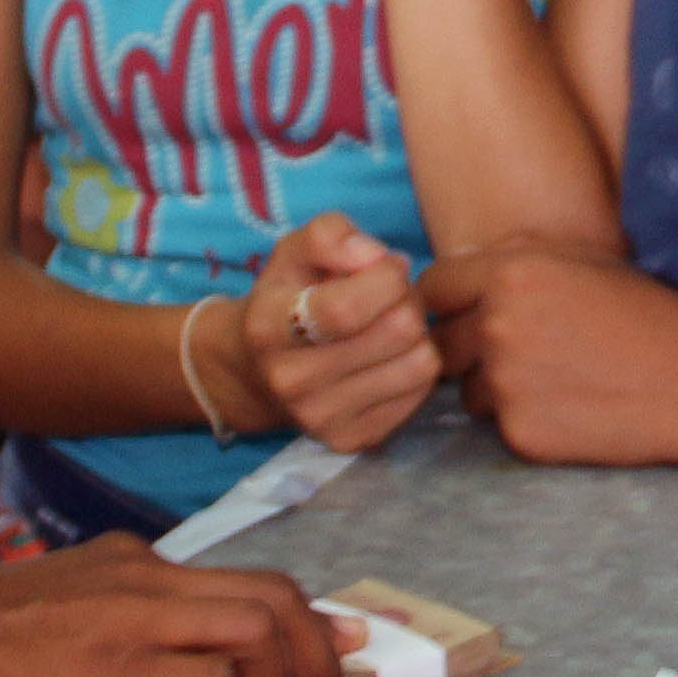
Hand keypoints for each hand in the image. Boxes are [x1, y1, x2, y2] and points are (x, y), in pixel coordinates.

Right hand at [0, 538, 353, 676]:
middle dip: (320, 653)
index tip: (343, 642)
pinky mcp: (126, 669)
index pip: (243, 578)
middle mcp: (148, 577)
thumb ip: (118, 626)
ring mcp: (140, 619)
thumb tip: (166, 671)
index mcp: (132, 563)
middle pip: (275, 597)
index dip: (306, 615)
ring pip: (261, 634)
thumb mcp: (58, 614)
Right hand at [243, 211, 440, 451]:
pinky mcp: (352, 440)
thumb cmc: (288, 297)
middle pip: (397, 331)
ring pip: (420, 363)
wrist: (256, 371)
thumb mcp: (295, 251)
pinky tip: (390, 358)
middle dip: (407, 300)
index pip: (346, 307)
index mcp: (270, 328)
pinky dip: (415, 367)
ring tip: (392, 325)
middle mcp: (291, 381)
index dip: (386, 277)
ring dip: (418, 335)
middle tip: (393, 296)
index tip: (387, 266)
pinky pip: (421, 393)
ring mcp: (321, 418)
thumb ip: (332, 236)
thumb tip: (377, 258)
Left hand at [421, 242, 677, 464]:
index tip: (466, 312)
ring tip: (556, 381)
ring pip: (469, 390)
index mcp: (510, 274)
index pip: (434, 288)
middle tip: (523, 353)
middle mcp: (497, 326)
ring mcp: (505, 384)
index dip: (449, 301)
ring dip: (495, 388)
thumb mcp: (588, 261)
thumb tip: (467, 268)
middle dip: (470, 348)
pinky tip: (571, 409)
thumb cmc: (650, 316)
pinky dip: (526, 420)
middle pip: (443, 343)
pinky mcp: (520, 433)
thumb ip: (520, 259)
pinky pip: (500, 426)